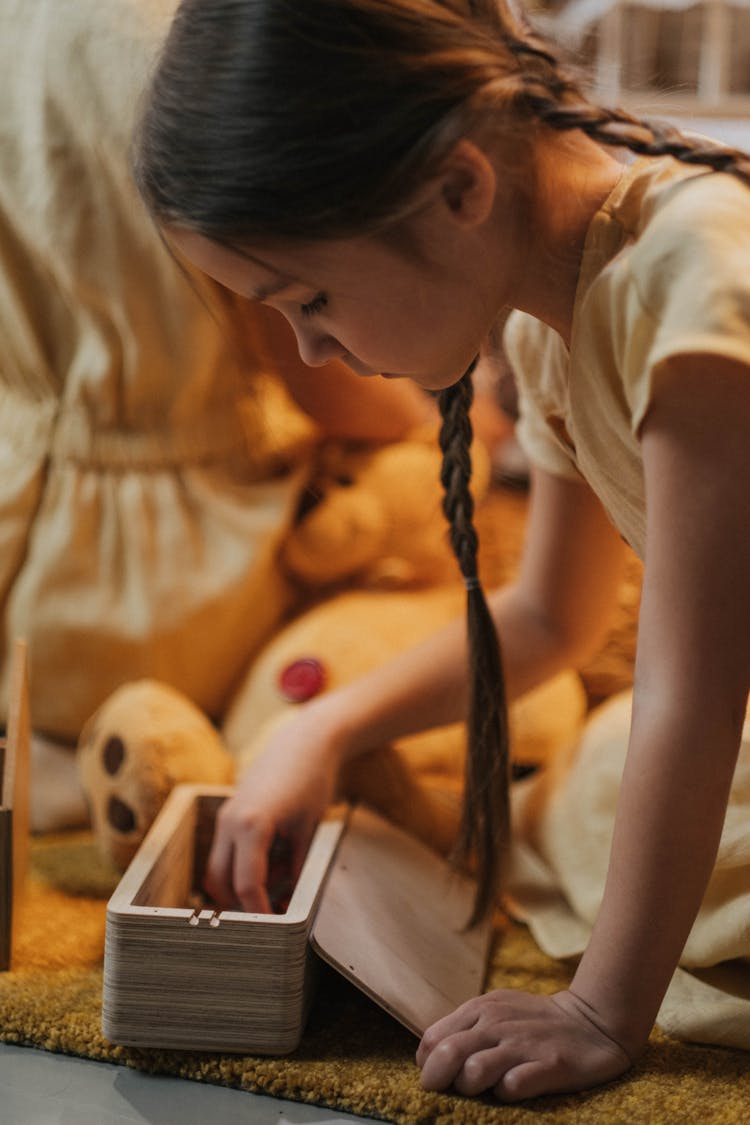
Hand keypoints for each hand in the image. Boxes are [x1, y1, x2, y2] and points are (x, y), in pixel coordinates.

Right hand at [204, 706, 342, 912]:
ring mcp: (225, 816)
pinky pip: (224, 851)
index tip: (272, 928)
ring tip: (276, 882)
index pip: (247, 884)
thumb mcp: (309, 829)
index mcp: (252, 826)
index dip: (259, 911)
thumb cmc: (311, 781)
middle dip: (241, 904)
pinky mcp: (229, 812)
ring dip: (238, 885)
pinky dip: (239, 866)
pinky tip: (271, 863)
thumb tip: (287, 901)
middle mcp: (230, 822)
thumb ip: (295, 868)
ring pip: (217, 868)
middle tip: (270, 915)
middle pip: (221, 881)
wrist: (304, 742)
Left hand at [416, 988, 632, 1101]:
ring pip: (473, 1072)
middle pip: (446, 1055)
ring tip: (483, 1090)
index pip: (432, 1040)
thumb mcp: (496, 1011)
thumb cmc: (534, 1022)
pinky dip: (505, 1093)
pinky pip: (513, 1086)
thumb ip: (465, 1029)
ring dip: (471, 1087)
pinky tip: (512, 1090)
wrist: (593, 1020)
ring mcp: (523, 1044)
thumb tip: (429, 1058)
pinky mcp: (549, 1065)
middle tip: (451, 1091)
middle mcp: (497, 1023)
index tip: (438, 1078)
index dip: (427, 1065)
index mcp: (480, 1008)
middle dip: (438, 1081)